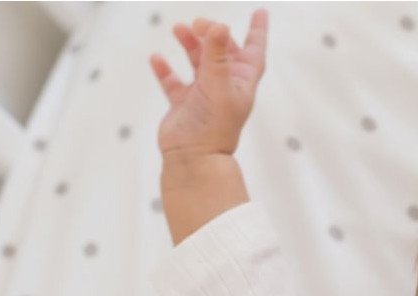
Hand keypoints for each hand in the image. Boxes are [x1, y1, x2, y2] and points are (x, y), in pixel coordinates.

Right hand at [149, 9, 267, 157]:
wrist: (194, 159)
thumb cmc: (214, 127)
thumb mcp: (217, 86)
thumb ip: (216, 55)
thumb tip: (219, 25)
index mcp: (241, 83)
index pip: (253, 51)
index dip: (257, 31)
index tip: (261, 12)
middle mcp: (224, 87)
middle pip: (222, 52)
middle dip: (213, 34)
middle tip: (199, 22)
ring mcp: (203, 96)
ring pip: (197, 63)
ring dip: (189, 45)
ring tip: (178, 28)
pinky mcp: (183, 106)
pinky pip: (173, 83)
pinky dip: (166, 70)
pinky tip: (157, 57)